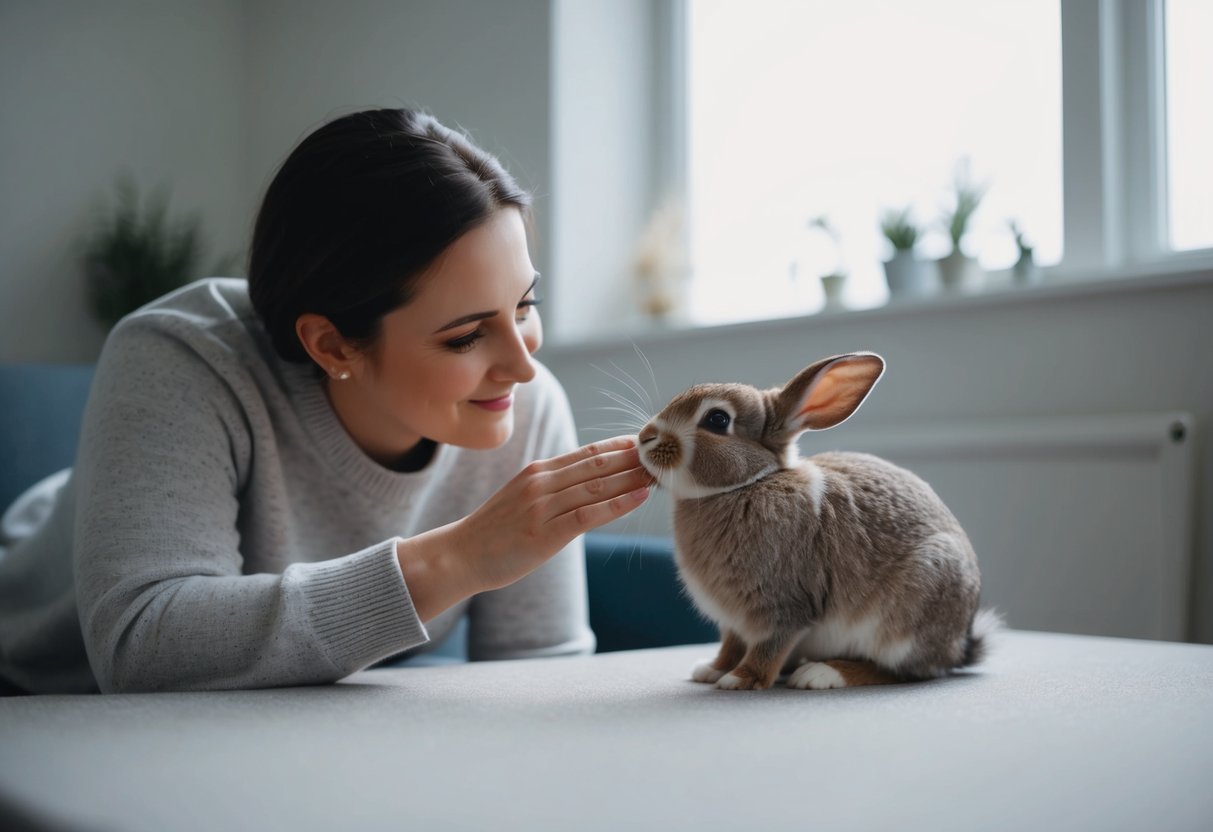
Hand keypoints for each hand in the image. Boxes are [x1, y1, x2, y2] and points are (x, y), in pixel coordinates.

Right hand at [452, 435, 651, 591]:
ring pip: (596, 486)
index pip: (587, 452)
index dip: (620, 446)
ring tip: (659, 472)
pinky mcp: (544, 534)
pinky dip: (617, 504)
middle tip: (664, 454)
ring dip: (632, 478)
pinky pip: (588, 515)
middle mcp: (541, 483)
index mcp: (538, 471)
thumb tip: (589, 482)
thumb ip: (552, 487)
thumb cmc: (495, 530)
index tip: (647, 443)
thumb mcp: (522, 496)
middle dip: (633, 459)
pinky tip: (639, 497)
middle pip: (597, 465)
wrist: (460, 555)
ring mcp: (542, 508)